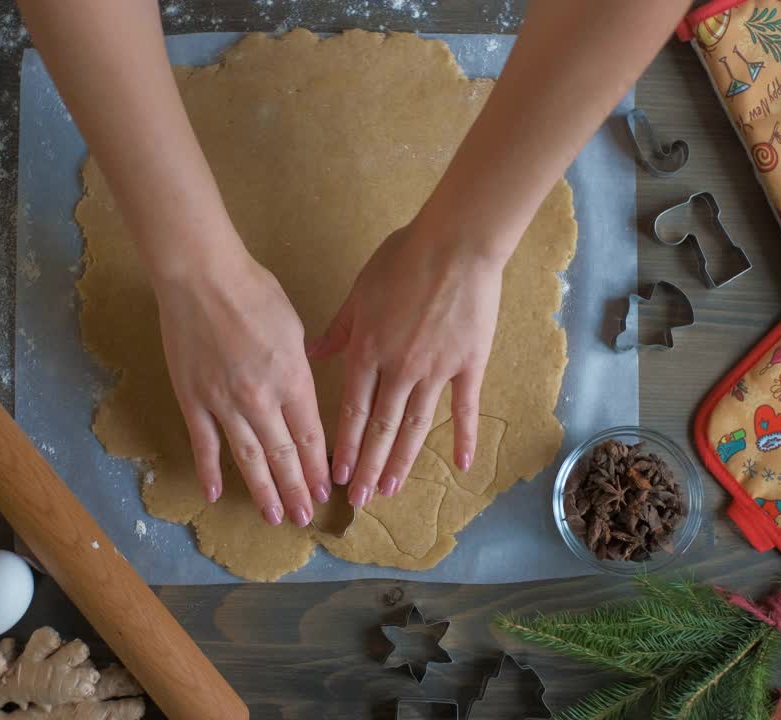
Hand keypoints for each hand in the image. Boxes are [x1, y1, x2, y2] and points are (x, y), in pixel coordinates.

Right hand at [154, 250, 329, 525]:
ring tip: (273, 517)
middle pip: (284, 456)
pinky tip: (215, 494)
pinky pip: (203, 443)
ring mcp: (224, 403)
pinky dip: (209, 470)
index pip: (311, 436)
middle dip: (297, 490)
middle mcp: (262, 399)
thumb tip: (303, 387)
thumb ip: (300, 364)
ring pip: (249, 458)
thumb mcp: (293, 326)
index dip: (320, 467)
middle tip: (304, 518)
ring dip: (264, 491)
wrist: (201, 276)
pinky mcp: (192, 399)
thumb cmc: (253, 290)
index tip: (327, 490)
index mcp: (293, 379)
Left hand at [310, 223, 503, 506]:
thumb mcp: (360, 291)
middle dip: (368, 468)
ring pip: (415, 426)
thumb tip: (313, 354)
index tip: (337, 475)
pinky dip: (463, 437)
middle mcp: (398, 370)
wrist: (455, 244)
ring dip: (402, 461)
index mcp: (368, 351)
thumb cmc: (404, 259)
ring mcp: (435, 371)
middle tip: (359, 500)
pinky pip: (464, 409)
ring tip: (392, 490)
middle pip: (380, 429)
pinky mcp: (467, 366)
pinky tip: (460, 465)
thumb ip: (339, 329)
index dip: (344, 446)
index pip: (352, 411)